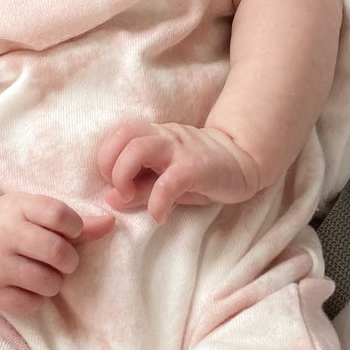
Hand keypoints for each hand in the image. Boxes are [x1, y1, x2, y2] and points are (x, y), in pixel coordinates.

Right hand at [0, 193, 113, 314]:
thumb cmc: (11, 222)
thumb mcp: (35, 211)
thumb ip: (74, 222)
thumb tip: (111, 224)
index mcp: (19, 207)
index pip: (59, 215)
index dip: (75, 227)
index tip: (70, 232)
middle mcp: (4, 233)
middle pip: (58, 252)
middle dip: (69, 260)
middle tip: (62, 260)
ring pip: (48, 282)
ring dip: (54, 281)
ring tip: (42, 273)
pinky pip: (30, 304)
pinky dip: (36, 298)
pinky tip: (26, 285)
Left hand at [97, 122, 261, 224]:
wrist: (243, 162)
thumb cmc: (199, 173)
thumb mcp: (164, 180)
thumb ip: (139, 188)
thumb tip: (109, 198)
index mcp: (153, 137)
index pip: (118, 133)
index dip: (106, 157)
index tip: (112, 183)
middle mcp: (163, 138)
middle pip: (123, 135)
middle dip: (109, 166)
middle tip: (121, 190)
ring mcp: (179, 150)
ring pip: (138, 148)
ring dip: (124, 176)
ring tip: (132, 198)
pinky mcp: (196, 168)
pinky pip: (168, 182)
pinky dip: (156, 203)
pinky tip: (159, 216)